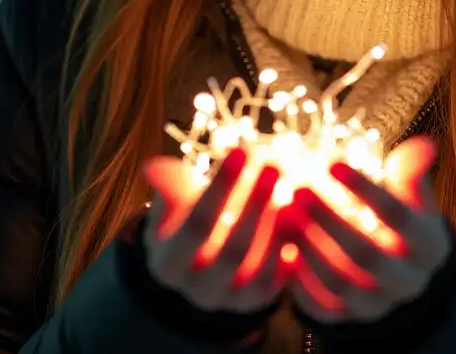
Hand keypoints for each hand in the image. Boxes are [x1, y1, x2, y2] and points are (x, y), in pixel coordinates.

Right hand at [142, 147, 290, 313]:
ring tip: (294, 187)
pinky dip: (291, 250)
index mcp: (169, 266)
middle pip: (232, 248)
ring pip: (258, 267)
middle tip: (275, 165)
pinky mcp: (259, 303)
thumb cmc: (186, 223)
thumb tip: (153, 169)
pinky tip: (302, 217)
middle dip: (255, 204)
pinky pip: (280, 282)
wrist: (200, 266)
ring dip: (277, 226)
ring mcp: (230, 302)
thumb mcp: (172, 208)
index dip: (220, 188)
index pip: (196, 225)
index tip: (241, 151)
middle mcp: (198, 291)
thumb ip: (169, 189)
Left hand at [284, 135, 452, 323]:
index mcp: (430, 247)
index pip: (399, 217)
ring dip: (309, 247)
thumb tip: (424, 143)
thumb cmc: (402, 224)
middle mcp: (408, 283)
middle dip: (329, 219)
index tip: (333, 162)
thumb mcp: (413, 199)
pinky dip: (300, 280)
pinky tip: (282, 250)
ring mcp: (377, 306)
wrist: (398, 278)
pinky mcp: (347, 320)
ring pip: (340, 282)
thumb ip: (411, 174)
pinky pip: (321, 306)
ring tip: (284, 213)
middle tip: (299, 188)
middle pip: (367, 254)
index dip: (365, 190)